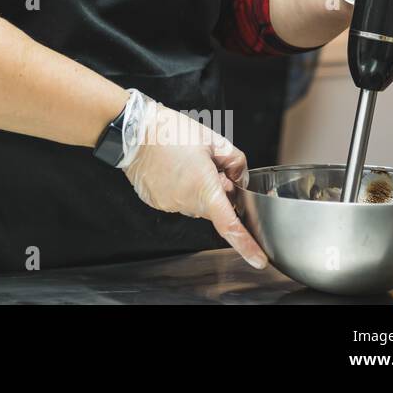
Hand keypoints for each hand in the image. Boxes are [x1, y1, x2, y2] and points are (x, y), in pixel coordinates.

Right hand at [119, 98, 267, 268]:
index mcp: (205, 189)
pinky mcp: (156, 202)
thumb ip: (236, 163)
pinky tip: (171, 168)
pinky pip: (177, 200)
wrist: (133, 131)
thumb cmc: (171, 132)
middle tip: (208, 165)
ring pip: (194, 203)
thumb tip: (239, 180)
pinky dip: (179, 188)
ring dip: (196, 189)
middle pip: (213, 208)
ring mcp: (169, 204)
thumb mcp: (213, 140)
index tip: (259, 260)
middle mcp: (186, 202)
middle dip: (217, 192)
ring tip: (184, 162)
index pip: (230, 226)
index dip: (247, 246)